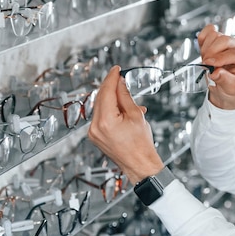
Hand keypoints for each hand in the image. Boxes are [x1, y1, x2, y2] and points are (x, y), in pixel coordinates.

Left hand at [88, 66, 163, 184]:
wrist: (140, 165)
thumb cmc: (141, 145)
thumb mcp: (136, 115)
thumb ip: (125, 96)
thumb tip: (120, 83)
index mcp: (106, 121)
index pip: (106, 92)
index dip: (111, 78)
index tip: (116, 69)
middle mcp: (95, 127)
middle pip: (100, 98)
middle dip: (111, 87)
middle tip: (120, 78)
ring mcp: (93, 133)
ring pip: (100, 107)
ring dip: (112, 99)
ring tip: (127, 98)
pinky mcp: (95, 136)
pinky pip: (100, 117)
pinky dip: (110, 110)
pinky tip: (123, 110)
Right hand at [198, 24, 234, 109]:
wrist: (226, 89)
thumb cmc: (233, 88)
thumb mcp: (233, 89)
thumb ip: (226, 81)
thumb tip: (215, 72)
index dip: (220, 58)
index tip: (209, 64)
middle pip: (223, 40)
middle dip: (211, 53)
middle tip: (206, 66)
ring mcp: (227, 40)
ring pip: (214, 36)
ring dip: (206, 49)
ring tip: (207, 63)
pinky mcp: (216, 38)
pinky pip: (207, 32)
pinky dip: (202, 41)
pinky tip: (204, 53)